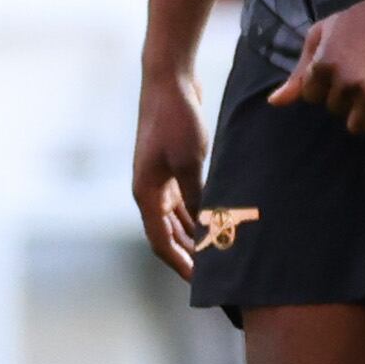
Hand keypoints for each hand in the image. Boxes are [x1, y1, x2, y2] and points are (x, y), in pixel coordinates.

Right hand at [132, 62, 210, 275]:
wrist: (169, 80)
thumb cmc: (176, 119)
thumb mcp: (190, 161)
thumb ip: (197, 196)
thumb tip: (209, 228)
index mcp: (145, 193)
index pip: (160, 241)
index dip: (179, 263)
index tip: (198, 282)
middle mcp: (149, 190)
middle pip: (168, 233)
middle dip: (188, 253)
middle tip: (214, 272)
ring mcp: (160, 178)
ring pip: (177, 218)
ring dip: (195, 234)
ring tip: (219, 251)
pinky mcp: (173, 166)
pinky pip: (185, 199)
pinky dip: (198, 212)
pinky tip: (217, 220)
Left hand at [273, 0, 364, 133]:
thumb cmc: (364, 19)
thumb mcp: (323, 33)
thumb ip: (300, 70)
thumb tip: (274, 103)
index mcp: (324, 65)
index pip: (311, 97)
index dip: (324, 84)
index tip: (340, 70)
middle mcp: (346, 83)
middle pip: (335, 110)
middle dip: (344, 97)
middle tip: (360, 76)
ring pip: (357, 126)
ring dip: (362, 114)